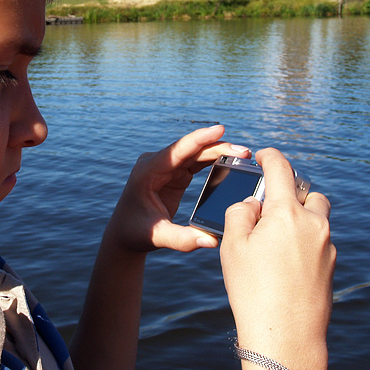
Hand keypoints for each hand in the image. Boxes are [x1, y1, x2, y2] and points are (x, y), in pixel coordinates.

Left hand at [103, 124, 249, 254]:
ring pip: (196, 154)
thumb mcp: (159, 237)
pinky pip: (196, 162)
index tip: (220, 129)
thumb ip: (184, 240)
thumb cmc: (136, 233)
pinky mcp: (175, 173)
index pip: (177, 151)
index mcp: (147, 171)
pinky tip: (231, 160)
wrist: (125, 234)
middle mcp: (156, 163)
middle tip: (244, 151)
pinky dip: (213, 160)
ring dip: (218, 152)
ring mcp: (166, 167)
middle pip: (190, 150)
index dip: (199, 139)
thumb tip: (212, 240)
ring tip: (243, 154)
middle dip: (217, 147)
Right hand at [220, 148, 333, 365]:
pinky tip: (283, 264)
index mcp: (287, 212)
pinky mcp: (332, 266)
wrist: (286, 337)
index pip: (280, 169)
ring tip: (275, 237)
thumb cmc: (253, 290)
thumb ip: (240, 213)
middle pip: (307, 192)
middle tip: (267, 206)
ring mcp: (327, 246)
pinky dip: (304, 241)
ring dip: (299, 216)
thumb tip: (255, 204)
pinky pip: (319, 241)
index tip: (262, 155)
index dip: (269, 156)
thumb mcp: (232, 246)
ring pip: (317, 217)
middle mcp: (314, 223)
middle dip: (289, 192)